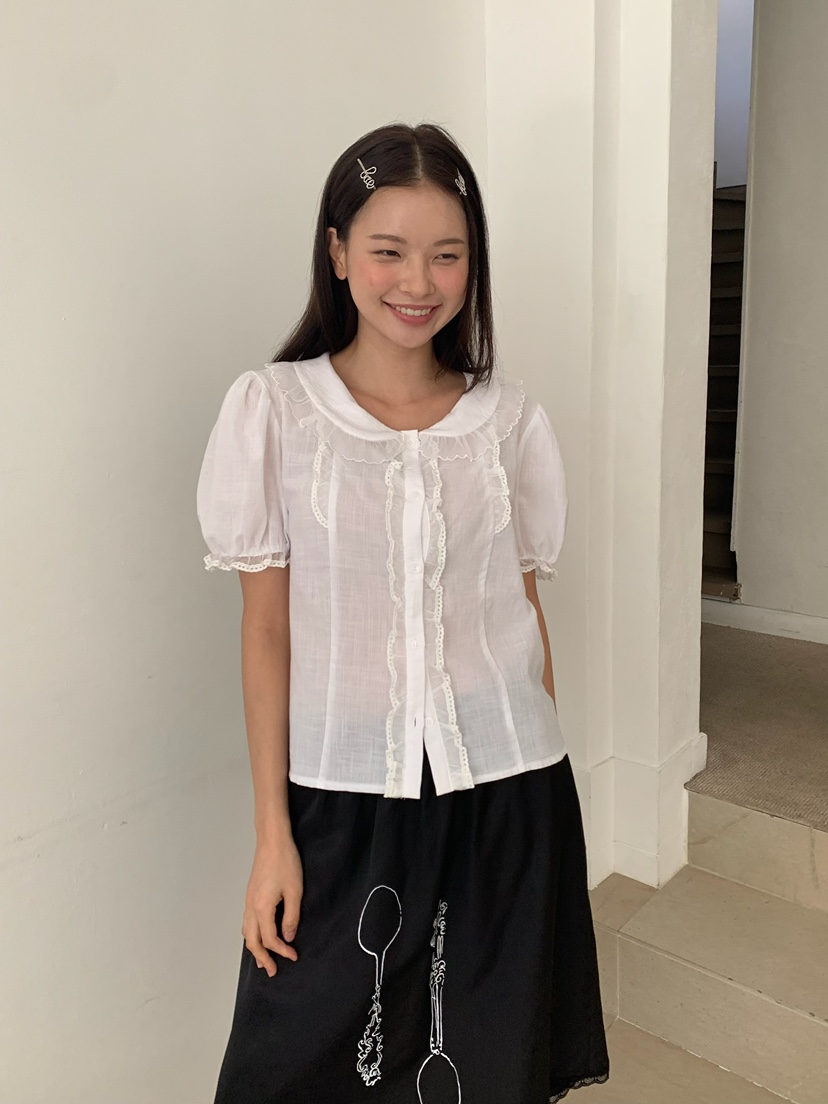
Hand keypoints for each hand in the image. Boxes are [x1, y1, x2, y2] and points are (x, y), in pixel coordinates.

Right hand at [241, 834, 303, 977]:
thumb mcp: (294, 891)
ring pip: (246, 931)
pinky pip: (247, 921)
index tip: (293, 956)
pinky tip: (259, 935)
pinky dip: (252, 934)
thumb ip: (291, 917)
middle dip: (262, 958)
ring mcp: (248, 900)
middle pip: (252, 941)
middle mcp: (250, 907)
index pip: (269, 939)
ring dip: (255, 947)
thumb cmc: (285, 862)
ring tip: (264, 959)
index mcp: (261, 908)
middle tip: (273, 971)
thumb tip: (288, 938)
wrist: (272, 840)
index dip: (281, 951)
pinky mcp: (250, 894)